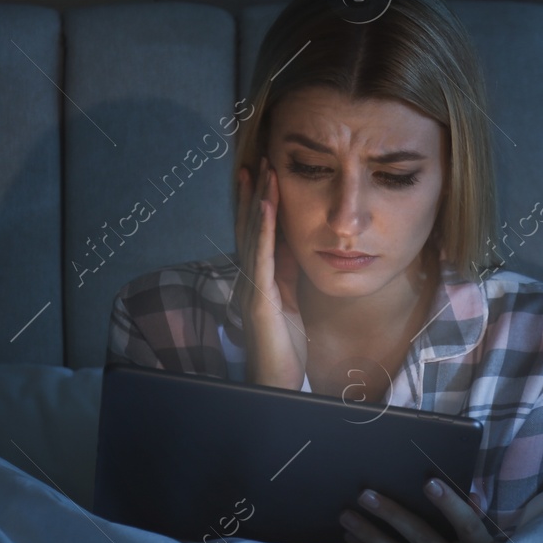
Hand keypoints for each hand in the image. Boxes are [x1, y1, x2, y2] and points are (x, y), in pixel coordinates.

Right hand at [235, 157, 309, 390]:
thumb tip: (294, 245)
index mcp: (260, 278)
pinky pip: (261, 256)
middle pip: (248, 227)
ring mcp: (251, 286)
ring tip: (261, 171)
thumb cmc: (285, 347)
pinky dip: (262, 228)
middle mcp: (250, 277)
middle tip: (257, 160)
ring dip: (256, 201)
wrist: (277, 382)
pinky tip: (265, 206)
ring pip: (251, 235)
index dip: (258, 203)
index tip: (262, 174)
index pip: (257, 233)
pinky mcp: (259, 298)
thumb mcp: (292, 301)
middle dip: (253, 193)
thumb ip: (289, 273)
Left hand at [339, 479, 503, 542]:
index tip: (429, 482)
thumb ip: (479, 521)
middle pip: (422, 537)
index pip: (466, 523)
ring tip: (346, 517)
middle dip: (392, 515)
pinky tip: (353, 540)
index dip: (449, 504)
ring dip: (371, 536)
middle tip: (364, 495)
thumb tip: (473, 494)